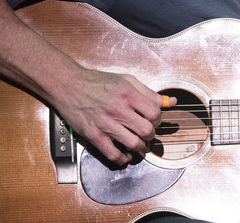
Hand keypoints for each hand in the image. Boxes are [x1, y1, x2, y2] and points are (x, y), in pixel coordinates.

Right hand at [51, 68, 172, 164]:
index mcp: (128, 94)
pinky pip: (113, 155)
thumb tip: (170, 102)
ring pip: (134, 144)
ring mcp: (106, 124)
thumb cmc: (98, 82)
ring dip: (140, 148)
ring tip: (139, 145)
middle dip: (151, 135)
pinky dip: (123, 159)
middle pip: (147, 131)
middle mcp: (118, 109)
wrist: (68, 85)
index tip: (153, 121)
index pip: (155, 114)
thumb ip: (148, 93)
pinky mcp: (94, 136)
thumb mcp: (126, 80)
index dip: (158, 120)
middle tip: (147, 134)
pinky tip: (124, 154)